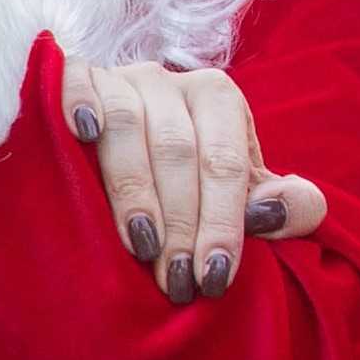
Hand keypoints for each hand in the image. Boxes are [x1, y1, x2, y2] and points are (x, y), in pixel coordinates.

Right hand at [62, 60, 329, 302]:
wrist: (114, 165)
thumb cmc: (185, 191)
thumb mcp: (241, 199)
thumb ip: (290, 207)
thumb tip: (273, 213)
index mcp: (216, 101)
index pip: (225, 162)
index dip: (222, 222)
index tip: (214, 277)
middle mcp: (169, 83)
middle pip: (178, 150)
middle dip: (180, 222)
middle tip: (176, 280)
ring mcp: (117, 79)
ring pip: (129, 125)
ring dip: (134, 191)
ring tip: (140, 246)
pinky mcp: (70, 79)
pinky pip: (76, 83)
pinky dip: (81, 103)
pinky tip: (84, 133)